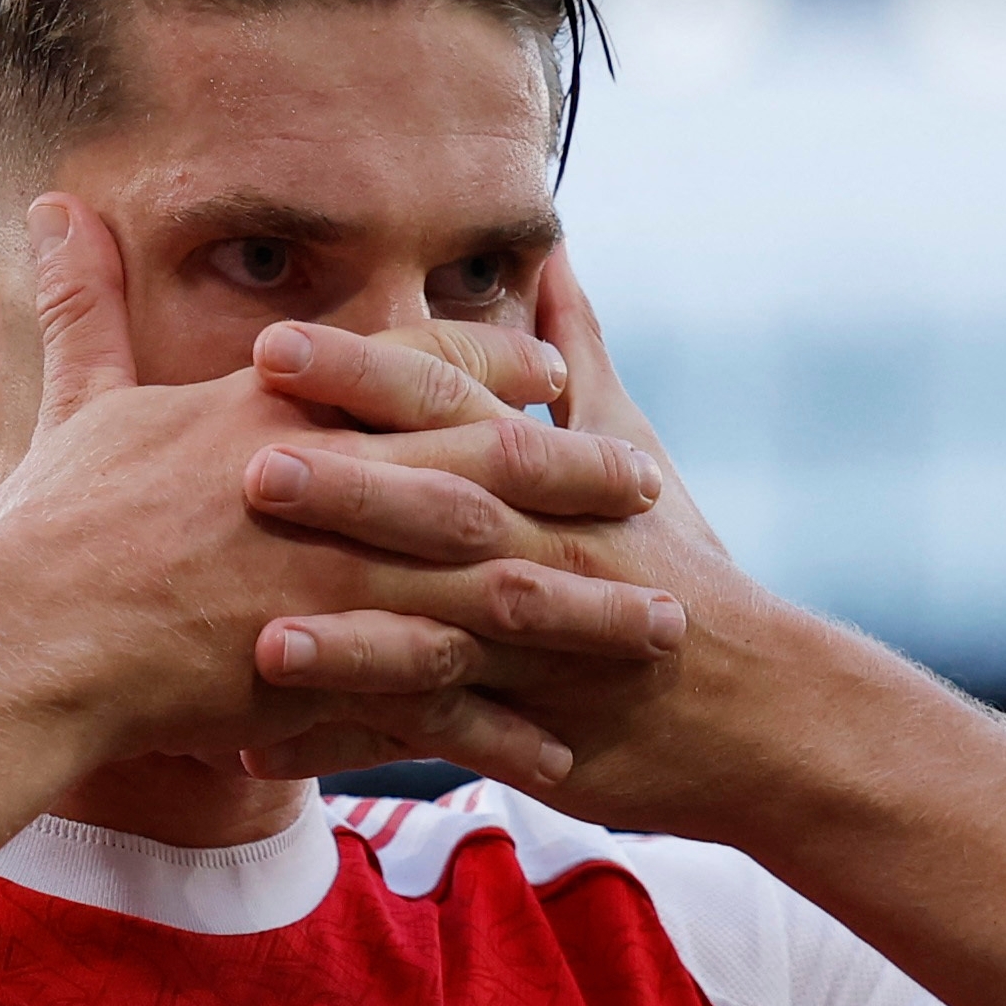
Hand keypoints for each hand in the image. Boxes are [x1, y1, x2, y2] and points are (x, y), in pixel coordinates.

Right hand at [0, 199, 685, 791]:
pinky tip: (565, 748)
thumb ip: (88, 307)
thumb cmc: (45, 523)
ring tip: (656, 623)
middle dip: (581, 476)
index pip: (417, 371)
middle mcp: (338, 481)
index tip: (550, 373)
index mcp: (286, 409)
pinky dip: (510, 724)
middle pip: (492, 468)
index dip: (493, 371)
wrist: (27, 635)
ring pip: (501, 585)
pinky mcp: (340, 666)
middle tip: (650, 485)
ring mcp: (346, 576)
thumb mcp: (77, 399)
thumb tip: (57, 207)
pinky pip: (449, 699)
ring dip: (587, 606)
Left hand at [234, 247, 782, 836]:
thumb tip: (552, 253)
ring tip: (259, 638)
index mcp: (547, 473)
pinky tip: (253, 752)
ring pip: (438, 633)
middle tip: (245, 466)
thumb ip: (576, 353)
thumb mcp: (632, 449)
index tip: (274, 348)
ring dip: (349, 638)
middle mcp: (541, 548)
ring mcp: (536, 647)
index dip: (365, 374)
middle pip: (442, 506)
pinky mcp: (528, 731)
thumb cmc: (678, 566)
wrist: (761, 706)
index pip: (450, 403)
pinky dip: (342, 747)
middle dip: (348, 486)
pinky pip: (425, 741)